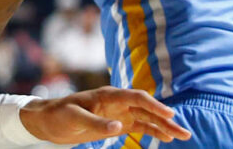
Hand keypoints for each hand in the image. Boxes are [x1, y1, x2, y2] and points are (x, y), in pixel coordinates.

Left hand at [19, 86, 191, 144]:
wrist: (48, 120)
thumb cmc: (59, 115)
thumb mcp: (74, 118)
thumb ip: (97, 123)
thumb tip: (120, 127)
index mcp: (107, 95)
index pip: (136, 97)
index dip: (153, 105)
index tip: (170, 115)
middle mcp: (116, 102)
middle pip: (146, 108)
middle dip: (166, 119)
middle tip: (184, 131)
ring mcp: (118, 112)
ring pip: (146, 118)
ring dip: (163, 126)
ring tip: (183, 136)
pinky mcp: (116, 123)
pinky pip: (139, 126)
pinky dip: (153, 131)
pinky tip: (166, 138)